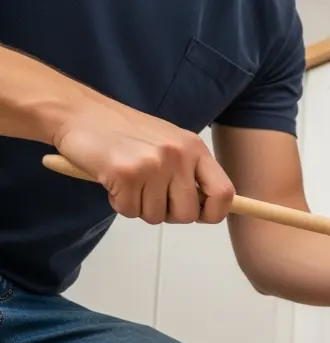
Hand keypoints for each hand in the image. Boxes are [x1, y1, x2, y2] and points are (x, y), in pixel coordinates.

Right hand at [51, 98, 233, 223]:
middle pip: (187, 213)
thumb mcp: (169, 143)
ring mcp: (153, 165)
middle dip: (167, 214)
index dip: (214, 212)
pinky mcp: (126, 174)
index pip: (224, 193)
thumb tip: (207, 209)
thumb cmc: (125, 131)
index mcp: (194, 148)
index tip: (200, 215)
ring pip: (156, 216)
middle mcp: (178, 155)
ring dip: (139, 207)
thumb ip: (189, 172)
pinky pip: (130, 211)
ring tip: (129, 181)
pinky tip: (113, 181)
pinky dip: (119, 203)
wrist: (80, 113)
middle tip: (149, 195)